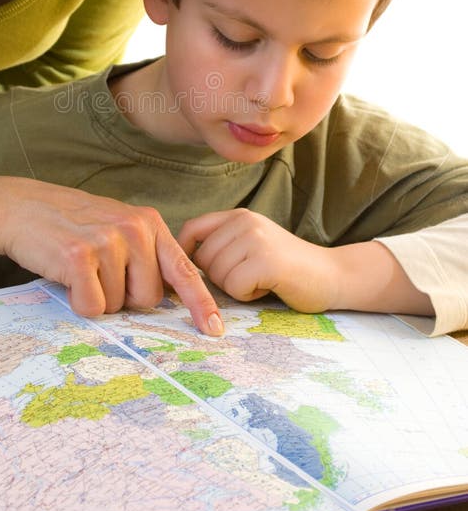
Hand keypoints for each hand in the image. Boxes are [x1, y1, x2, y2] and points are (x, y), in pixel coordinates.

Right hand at [0, 175, 223, 334]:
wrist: (22, 208)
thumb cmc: (72, 225)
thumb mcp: (117, 228)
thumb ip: (146, 254)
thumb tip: (172, 298)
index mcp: (149, 223)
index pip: (183, 270)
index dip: (201, 303)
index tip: (215, 328)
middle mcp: (134, 229)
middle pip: (148, 299)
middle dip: (124, 298)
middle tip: (98, 273)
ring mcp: (107, 241)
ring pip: (117, 305)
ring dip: (97, 297)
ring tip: (80, 269)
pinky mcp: (79, 257)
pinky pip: (92, 306)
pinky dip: (77, 301)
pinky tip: (66, 276)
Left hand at [179, 208, 335, 311]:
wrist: (332, 275)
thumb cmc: (286, 267)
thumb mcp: (251, 244)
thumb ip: (222, 245)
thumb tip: (178, 265)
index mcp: (238, 216)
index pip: (192, 229)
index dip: (184, 253)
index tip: (192, 272)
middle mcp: (245, 221)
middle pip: (202, 259)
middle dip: (219, 278)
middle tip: (249, 277)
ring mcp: (256, 239)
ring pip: (217, 275)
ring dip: (236, 288)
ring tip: (261, 280)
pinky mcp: (266, 261)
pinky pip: (234, 287)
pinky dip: (248, 295)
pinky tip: (268, 287)